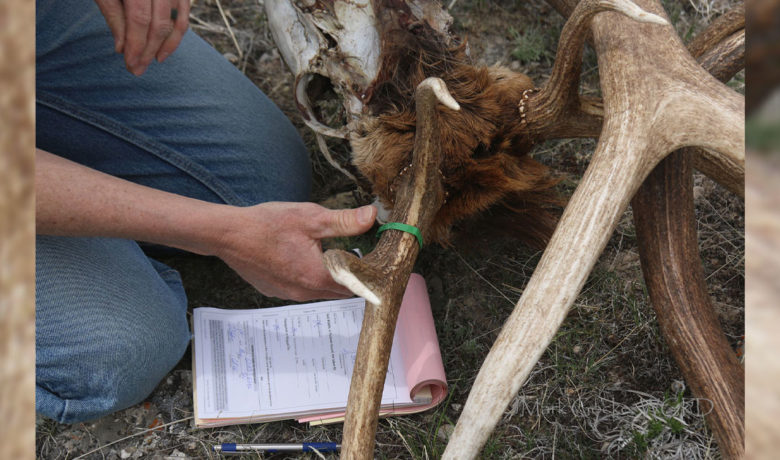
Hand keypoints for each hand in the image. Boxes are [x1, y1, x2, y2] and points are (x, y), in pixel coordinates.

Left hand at [95, 0, 189, 75]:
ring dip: (166, 45)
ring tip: (154, 61)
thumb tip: (122, 48)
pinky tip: (165, 47)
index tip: (130, 64)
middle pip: (159, 23)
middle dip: (149, 50)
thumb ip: (114, 15)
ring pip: (177, 21)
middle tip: (137, 69)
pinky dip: (177, 32)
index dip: (136, 44)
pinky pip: (184, 13)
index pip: (139, 19)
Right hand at [215, 202, 377, 300]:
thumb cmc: (268, 224)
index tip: (371, 257)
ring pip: (319, 290)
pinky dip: (307, 276)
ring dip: (327, 275)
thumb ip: (345, 221)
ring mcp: (287, 293)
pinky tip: (300, 256)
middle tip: (354, 251)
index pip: (355, 285)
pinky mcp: (274, 290)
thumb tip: (371, 216)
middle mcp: (304, 292)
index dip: (366, 272)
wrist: (228, 235)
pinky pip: (300, 288)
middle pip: (339, 290)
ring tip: (328, 252)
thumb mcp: (312, 218)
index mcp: (317, 276)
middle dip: (349, 274)